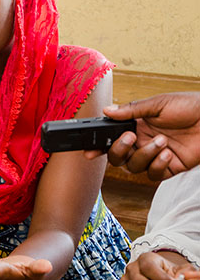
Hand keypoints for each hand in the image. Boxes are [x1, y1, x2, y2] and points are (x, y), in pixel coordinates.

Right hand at [84, 93, 199, 179]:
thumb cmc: (189, 106)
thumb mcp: (158, 104)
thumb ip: (131, 110)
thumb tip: (107, 111)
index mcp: (136, 126)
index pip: (111, 139)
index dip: (98, 147)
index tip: (89, 151)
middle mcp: (142, 143)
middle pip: (117, 157)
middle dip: (119, 150)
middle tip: (130, 137)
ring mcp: (154, 156)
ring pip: (134, 167)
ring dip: (145, 155)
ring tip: (162, 141)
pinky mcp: (169, 167)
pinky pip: (153, 175)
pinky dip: (157, 165)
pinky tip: (168, 152)